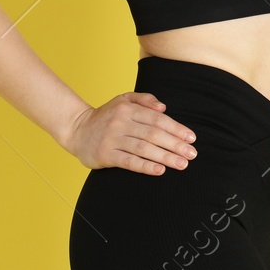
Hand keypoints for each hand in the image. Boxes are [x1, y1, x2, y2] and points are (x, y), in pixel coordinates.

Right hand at [61, 92, 198, 174]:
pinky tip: (160, 170)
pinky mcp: (105, 155)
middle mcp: (121, 123)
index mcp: (128, 109)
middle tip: (192, 154)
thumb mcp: (123, 100)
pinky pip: (128, 161)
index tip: (191, 138)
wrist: (76, 129)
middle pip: (153, 134)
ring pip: (144, 148)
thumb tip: (164, 107)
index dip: (176, 129)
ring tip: (182, 164)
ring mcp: (112, 139)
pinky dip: (145, 166)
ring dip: (165, 156)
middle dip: (175, 145)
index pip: (157, 119)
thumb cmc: (107, 115)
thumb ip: (145, 99)